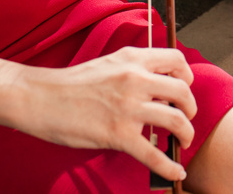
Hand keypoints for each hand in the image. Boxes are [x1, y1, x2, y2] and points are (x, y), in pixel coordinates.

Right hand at [12, 47, 195, 181]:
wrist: (41, 98)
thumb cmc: (72, 84)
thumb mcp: (109, 64)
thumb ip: (134, 70)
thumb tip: (157, 85)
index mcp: (132, 59)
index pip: (176, 61)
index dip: (187, 76)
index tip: (184, 89)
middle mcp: (135, 79)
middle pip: (183, 92)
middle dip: (191, 109)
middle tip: (186, 118)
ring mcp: (128, 107)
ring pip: (176, 120)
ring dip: (187, 134)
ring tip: (184, 141)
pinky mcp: (118, 134)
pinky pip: (154, 154)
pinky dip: (169, 166)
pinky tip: (176, 171)